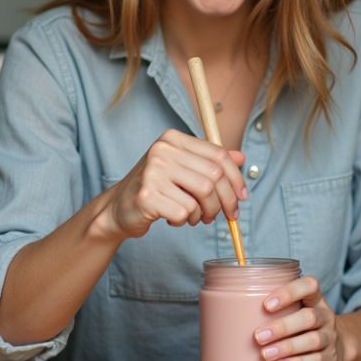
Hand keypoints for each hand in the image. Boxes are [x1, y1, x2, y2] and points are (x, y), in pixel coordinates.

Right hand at [100, 129, 246, 240]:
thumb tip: (242, 157)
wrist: (118, 209)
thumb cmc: (156, 188)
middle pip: (213, 177)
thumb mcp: (183, 170)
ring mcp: (152, 172)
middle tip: (224, 216)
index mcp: (173, 139)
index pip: (218, 155)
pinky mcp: (147, 195)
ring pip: (202, 196)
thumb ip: (210, 162)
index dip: (236, 178)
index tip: (242, 197)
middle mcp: (161, 151)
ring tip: (194, 217)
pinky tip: (173, 218)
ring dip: (204, 213)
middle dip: (224, 202)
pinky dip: (184, 221)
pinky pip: (184, 212)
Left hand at [253, 276, 350, 360]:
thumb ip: (275, 309)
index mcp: (315, 300)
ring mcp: (329, 337)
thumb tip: (230, 313)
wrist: (337, 349)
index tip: (266, 305)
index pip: (309, 286)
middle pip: (308, 317)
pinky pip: (315, 360)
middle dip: (282, 326)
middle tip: (258, 336)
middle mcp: (325, 316)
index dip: (289, 293)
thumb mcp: (296, 312)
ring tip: (265, 354)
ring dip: (286, 347)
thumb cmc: (305, 327)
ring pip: (312, 340)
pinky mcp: (330, 358)